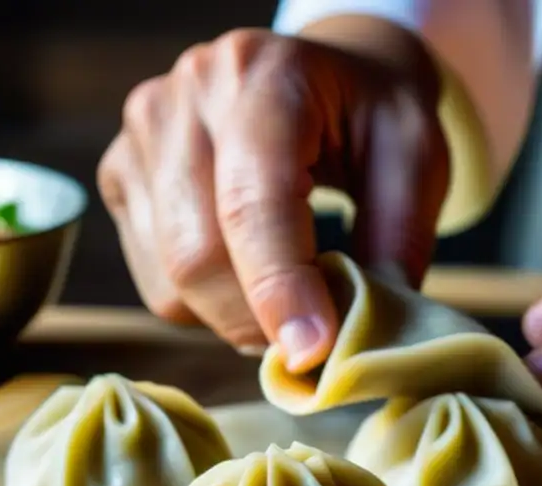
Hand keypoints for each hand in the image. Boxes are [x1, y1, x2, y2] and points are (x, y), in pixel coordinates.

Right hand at [98, 25, 448, 372]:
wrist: (325, 77)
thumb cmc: (374, 118)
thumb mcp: (418, 160)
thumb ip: (398, 239)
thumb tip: (361, 333)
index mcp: (263, 76)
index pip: (252, 201)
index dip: (281, 288)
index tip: (315, 352)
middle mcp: (184, 97)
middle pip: (197, 253)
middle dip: (261, 321)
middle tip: (318, 340)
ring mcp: (143, 135)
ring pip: (171, 280)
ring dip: (236, 320)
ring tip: (292, 298)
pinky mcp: (123, 175)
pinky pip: (156, 282)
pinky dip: (208, 307)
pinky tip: (250, 277)